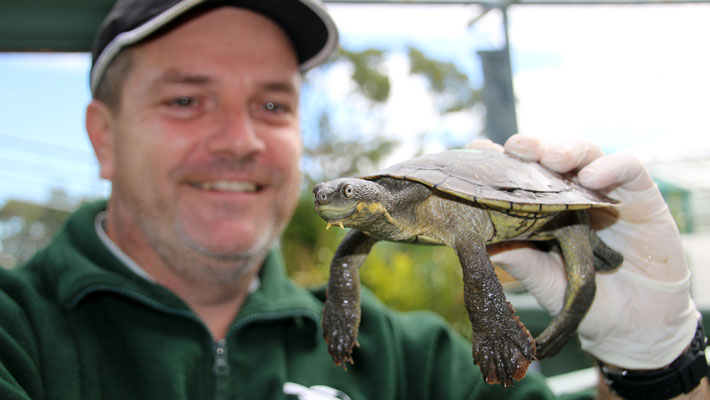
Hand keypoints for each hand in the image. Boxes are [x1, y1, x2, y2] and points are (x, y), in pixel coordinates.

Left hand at [468, 135, 698, 368]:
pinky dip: (610, 166)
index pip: (518, 173)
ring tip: (550, 158)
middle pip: (549, 157)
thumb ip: (520, 260)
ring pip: (585, 154)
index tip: (477, 152)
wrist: (635, 325)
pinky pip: (629, 169)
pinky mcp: (642, 195)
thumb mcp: (545, 281)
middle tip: (514, 148)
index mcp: (541, 207)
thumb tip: (478, 242)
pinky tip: (592, 177)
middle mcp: (570, 193)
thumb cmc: (583, 300)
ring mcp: (604, 191)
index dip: (499, 159)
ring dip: (566, 150)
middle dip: (532, 147)